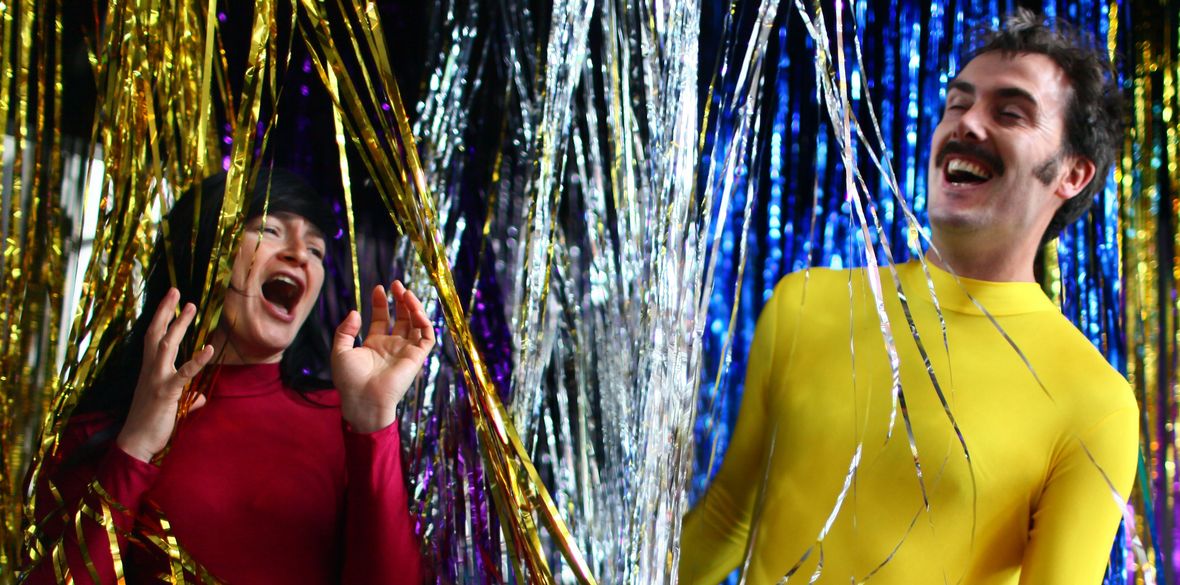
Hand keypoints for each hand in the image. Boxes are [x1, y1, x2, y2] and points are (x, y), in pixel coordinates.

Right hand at [116, 288, 214, 462]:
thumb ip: (186, 398)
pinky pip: (183, 374)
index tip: (170, 300)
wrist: (135, 443)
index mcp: (150, 370)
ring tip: (189, 307)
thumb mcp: (170, 406)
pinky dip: (196, 361)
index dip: (161, 317)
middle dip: (166, 311)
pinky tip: (208, 348)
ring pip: (166, 345)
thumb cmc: (150, 423)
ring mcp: (156, 379)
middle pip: (156, 334)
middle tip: (176, 291)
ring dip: (178, 325)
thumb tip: (200, 398)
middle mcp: (150, 370)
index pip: (153, 337)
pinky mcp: (166, 392)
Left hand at [332, 281, 435, 432]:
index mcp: (375, 345)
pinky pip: (427, 337)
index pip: (382, 318)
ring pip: (416, 324)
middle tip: (396, 284)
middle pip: (402, 317)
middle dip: (400, 300)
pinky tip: (415, 310)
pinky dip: (424, 322)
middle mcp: (392, 346)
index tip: (379, 288)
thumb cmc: (349, 380)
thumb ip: (345, 331)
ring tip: (405, 292)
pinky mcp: (417, 357)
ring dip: (413, 306)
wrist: (362, 399)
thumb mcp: (340, 350)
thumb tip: (355, 312)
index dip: (381, 303)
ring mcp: (405, 351)